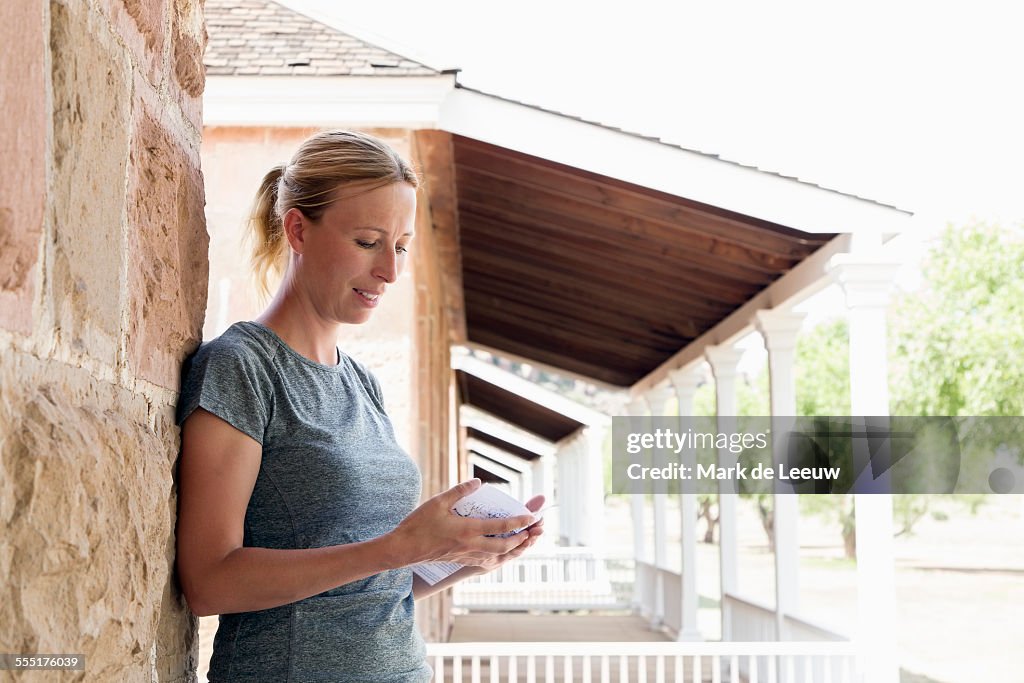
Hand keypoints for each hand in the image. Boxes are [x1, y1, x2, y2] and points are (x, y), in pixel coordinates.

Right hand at [388, 480, 537, 568]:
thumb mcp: (438, 502)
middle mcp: (470, 546)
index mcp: (467, 530)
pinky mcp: (460, 560)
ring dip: (514, 551)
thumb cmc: (418, 524)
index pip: (500, 527)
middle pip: (504, 547)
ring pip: (497, 557)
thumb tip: (478, 482)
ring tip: (524, 543)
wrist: (403, 549)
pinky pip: (486, 562)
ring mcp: (466, 555)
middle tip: (533, 531)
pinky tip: (502, 554)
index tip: (532, 517)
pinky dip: (499, 558)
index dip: (519, 522)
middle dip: (522, 540)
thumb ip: (460, 491)